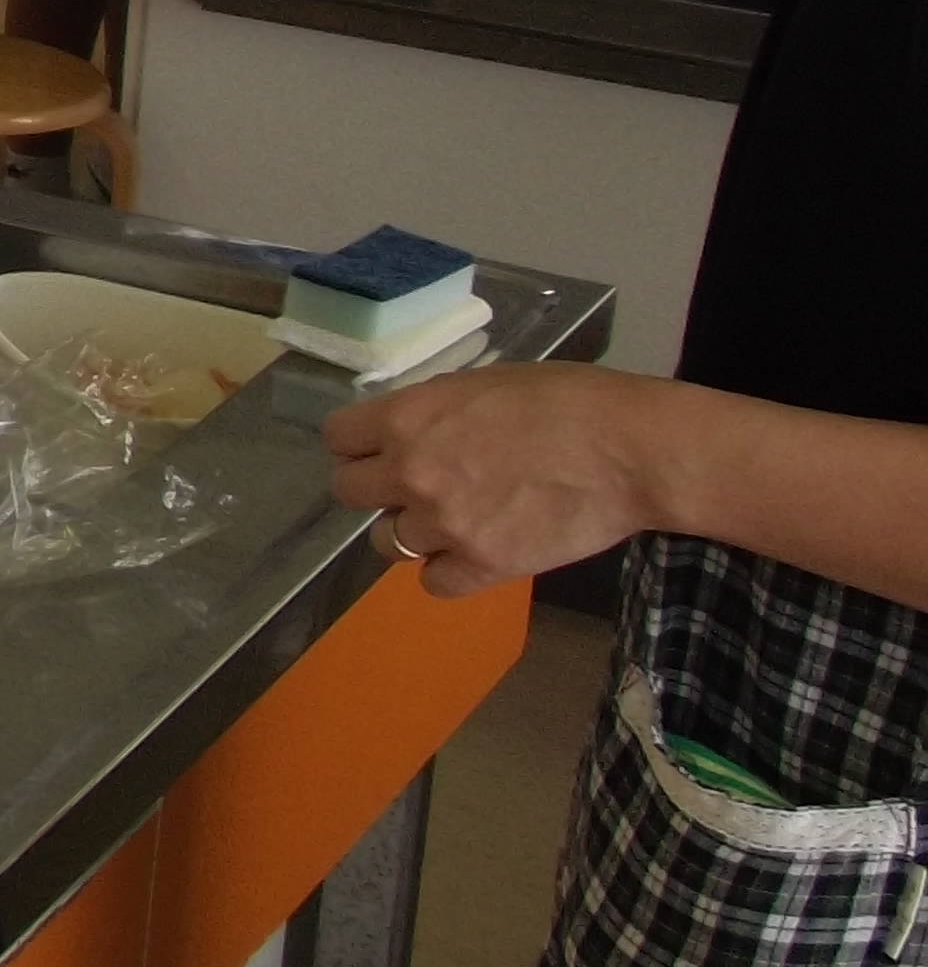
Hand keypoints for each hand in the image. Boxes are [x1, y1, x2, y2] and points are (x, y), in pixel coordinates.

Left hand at [325, 361, 662, 593]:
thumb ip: (433, 410)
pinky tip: (472, 553)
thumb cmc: (566, 401)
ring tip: (454, 519)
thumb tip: (408, 428)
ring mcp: (444, 525)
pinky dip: (448, 571)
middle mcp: (411, 473)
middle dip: (377, 488)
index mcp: (406, 419)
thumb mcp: (483, 383)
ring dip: (413, 531)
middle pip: (350, 493)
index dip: (357, 444)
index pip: (337, 438)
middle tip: (417, 484)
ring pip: (388, 543)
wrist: (629, 450)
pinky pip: (433, 583)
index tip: (376, 448)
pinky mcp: (482, 566)